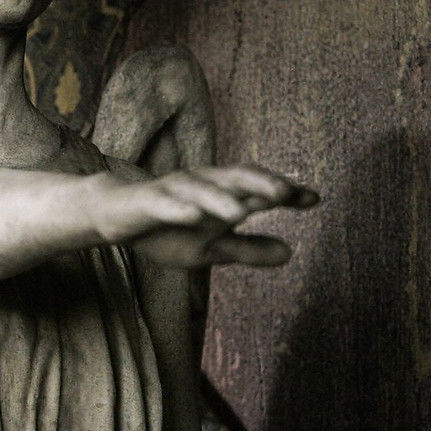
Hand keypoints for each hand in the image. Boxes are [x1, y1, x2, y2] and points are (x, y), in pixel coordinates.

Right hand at [108, 165, 318, 266]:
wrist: (117, 218)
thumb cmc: (167, 229)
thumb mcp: (211, 248)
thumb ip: (248, 249)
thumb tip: (290, 253)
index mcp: (221, 193)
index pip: (258, 188)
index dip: (285, 191)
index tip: (314, 198)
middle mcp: (202, 184)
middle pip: (235, 177)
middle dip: (260, 182)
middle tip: (285, 192)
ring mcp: (174, 189)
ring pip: (201, 190)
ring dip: (221, 198)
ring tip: (240, 211)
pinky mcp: (147, 200)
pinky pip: (165, 203)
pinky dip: (179, 207)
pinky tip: (192, 215)